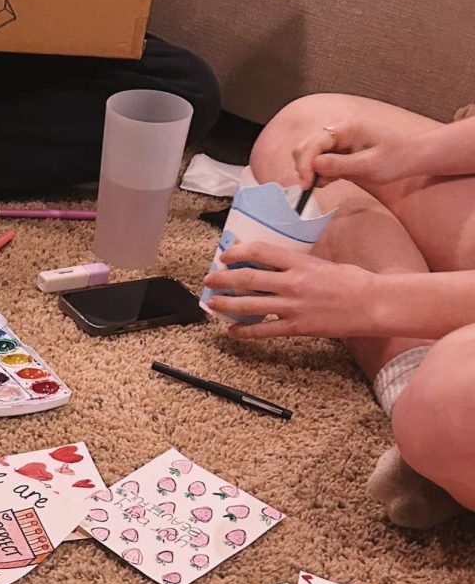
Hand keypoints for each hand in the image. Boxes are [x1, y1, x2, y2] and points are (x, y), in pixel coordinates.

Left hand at [202, 239, 379, 338]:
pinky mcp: (297, 327)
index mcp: (300, 262)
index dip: (237, 252)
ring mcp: (293, 306)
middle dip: (222, 279)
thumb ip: (297, 263)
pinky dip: (245, 331)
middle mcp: (292, 283)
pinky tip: (232, 331)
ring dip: (226, 304)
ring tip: (212, 303)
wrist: (374, 304)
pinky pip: (264, 330)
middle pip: (247, 278)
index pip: (260, 252)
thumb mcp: (323, 263)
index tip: (224, 255)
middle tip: (208, 279)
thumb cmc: (353, 281)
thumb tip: (275, 263)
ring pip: (249, 305)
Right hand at [292, 118, 419, 189]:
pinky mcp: (338, 151)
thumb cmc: (397, 159)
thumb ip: (341, 165)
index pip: (314, 144)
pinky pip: (318, 161)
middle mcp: (338, 131)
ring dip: (310, 171)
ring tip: (326, 183)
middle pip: (305, 147)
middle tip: (311, 187)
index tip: (307, 185)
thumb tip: (314, 165)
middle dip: (304, 168)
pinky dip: (318, 173)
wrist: (412, 157)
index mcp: (346, 128)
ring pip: (308, 154)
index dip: (305, 164)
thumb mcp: (370, 165)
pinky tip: (330, 180)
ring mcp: (337, 141)